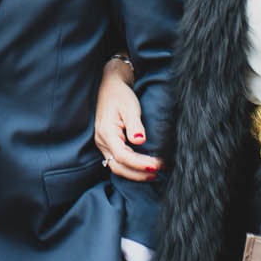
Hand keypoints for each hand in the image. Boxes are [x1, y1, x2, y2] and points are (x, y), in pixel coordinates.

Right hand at [94, 56, 159, 180]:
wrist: (110, 87)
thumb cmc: (120, 95)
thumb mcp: (129, 107)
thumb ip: (135, 124)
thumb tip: (140, 141)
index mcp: (107, 132)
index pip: (122, 156)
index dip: (140, 164)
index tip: (157, 165)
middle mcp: (102, 141)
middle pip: (118, 166)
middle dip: (138, 174)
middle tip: (158, 173)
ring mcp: (103, 144)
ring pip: (116, 167)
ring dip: (134, 173)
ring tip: (153, 173)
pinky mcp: (108, 144)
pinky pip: (117, 161)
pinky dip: (130, 168)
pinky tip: (142, 168)